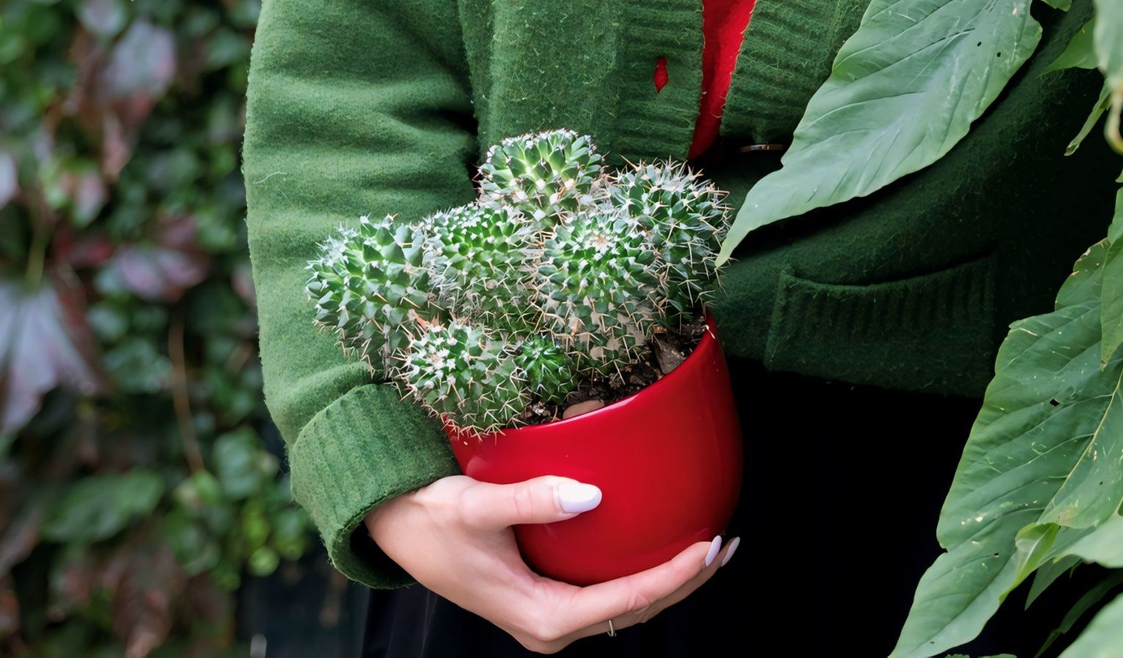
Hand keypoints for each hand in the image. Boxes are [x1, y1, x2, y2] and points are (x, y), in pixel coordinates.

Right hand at [365, 475, 733, 653]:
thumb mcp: (476, 505)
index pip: (625, 602)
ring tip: (712, 546)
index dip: (673, 576)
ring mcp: (550, 617)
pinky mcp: (548, 600)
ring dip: (670, 580)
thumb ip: (533, 500)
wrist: (394, 528)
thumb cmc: (430, 518)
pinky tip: (662, 544)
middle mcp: (550, 627)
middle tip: (728, 543)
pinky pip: (608, 594)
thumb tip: (593, 495)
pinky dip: (641, 573)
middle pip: (636, 612)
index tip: (709, 544)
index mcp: (541, 617)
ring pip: (626, 607)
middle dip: (686, 582)